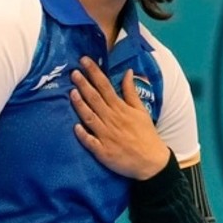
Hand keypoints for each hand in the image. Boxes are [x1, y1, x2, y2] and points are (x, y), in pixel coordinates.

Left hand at [70, 57, 169, 179]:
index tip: (84, 60)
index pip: (105, 86)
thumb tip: (128, 71)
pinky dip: (83, 134)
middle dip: (83, 84)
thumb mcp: (141, 111)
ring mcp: (106, 136)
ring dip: (80, 105)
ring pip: (90, 117)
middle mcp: (112, 119)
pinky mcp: (103, 151)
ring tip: (71, 92)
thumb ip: (131, 92)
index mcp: (121, 109)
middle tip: (73, 72)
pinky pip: (90, 142)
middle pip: (95, 99)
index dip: (94, 73)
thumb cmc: (145, 134)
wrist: (151, 161)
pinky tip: (75, 127)